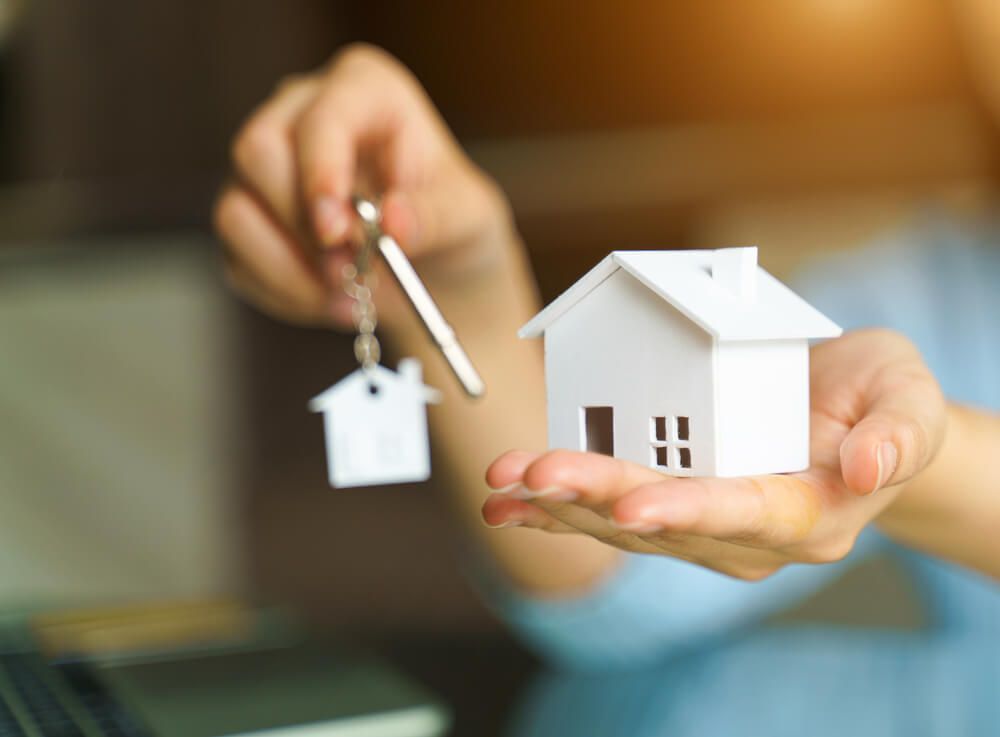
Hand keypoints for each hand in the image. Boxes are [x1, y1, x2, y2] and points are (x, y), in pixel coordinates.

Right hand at [213, 44, 512, 326]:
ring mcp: (267, 165)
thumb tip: (393, 221)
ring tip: (348, 294)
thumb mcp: (467, 217)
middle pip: (258, 151)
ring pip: (236, 210)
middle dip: (303, 225)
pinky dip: (285, 292)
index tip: (336, 232)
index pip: (321, 118)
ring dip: (291, 269)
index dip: (321, 172)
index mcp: (364, 89)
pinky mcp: (249, 217)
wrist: (434, 269)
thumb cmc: (452, 223)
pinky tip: (330, 301)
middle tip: (349, 270)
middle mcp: (302, 112)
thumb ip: (434, 217)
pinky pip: (239, 258)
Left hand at [483, 329, 946, 580]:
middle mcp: (747, 531)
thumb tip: (871, 469)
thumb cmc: (883, 400)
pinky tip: (508, 503)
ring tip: (504, 481)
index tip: (633, 506)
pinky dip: (556, 509)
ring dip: (561, 503)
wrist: (855, 416)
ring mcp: (704, 524)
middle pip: (665, 519)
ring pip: (625, 523)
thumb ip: (900, 432)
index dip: (688, 511)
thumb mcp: (911, 398)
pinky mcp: (672, 505)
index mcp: (808, 511)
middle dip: (596, 496)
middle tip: (534, 472)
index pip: (744, 514)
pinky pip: (609, 515)